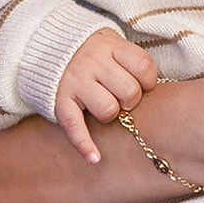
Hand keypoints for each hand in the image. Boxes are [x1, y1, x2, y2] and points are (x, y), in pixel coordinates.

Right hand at [52, 28, 158, 160]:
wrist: (46, 48)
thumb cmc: (91, 52)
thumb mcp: (111, 44)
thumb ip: (130, 60)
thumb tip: (157, 88)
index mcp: (109, 46)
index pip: (143, 66)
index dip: (148, 80)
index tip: (142, 83)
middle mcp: (92, 62)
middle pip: (129, 91)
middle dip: (131, 100)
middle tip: (122, 97)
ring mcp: (75, 81)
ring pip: (108, 110)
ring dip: (111, 114)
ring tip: (105, 107)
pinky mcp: (58, 101)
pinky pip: (73, 125)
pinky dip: (84, 144)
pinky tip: (94, 158)